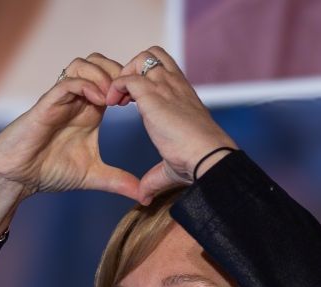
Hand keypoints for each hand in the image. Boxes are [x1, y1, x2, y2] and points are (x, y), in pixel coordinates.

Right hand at [0, 53, 139, 250]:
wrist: (18, 178)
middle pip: (98, 62)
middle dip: (117, 71)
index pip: (112, 79)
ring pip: (81, 64)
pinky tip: (99, 102)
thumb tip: (144, 196)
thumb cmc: (50, 171)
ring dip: (101, 74)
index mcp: (90, 110)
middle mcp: (76, 100)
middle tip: (129, 93)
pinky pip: (66, 82)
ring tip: (113, 97)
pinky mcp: (46, 104)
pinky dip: (85, 85)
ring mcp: (61, 99)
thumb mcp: (93, 176)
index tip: (142, 102)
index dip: (129, 83)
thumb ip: (118, 181)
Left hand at [107, 46, 237, 203]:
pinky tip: (112, 105)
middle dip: (132, 69)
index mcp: (183, 95)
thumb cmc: (196, 162)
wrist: (208, 156)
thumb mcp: (172, 166)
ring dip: (123, 76)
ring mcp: (165, 87)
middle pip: (151, 54)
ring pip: (139, 60)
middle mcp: (175, 85)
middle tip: (122, 96)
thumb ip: (155, 177)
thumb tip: (144, 197)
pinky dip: (115, 87)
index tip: (130, 102)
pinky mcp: (153, 94)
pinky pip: (126, 78)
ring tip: (116, 100)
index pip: (163, 68)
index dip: (143, 79)